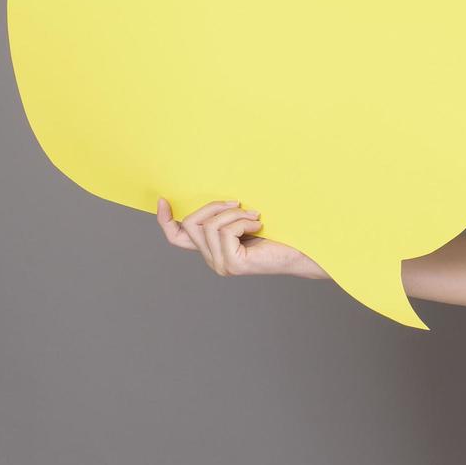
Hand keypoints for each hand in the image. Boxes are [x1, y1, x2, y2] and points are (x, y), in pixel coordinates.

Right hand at [156, 197, 327, 278]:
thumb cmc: (278, 232)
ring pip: (210, 225)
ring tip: (254, 217)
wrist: (302, 251)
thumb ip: (223, 216)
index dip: (165, 220)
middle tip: (238, 203)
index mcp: (212, 249)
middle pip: (192, 223)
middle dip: (213, 206)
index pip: (177, 238)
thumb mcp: (243, 219)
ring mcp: (221, 265)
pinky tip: (259, 225)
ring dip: (234, 214)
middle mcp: (212, 260)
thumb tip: (209, 202)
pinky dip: (243, 222)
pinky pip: (226, 231)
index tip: (163, 200)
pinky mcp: (233, 265)